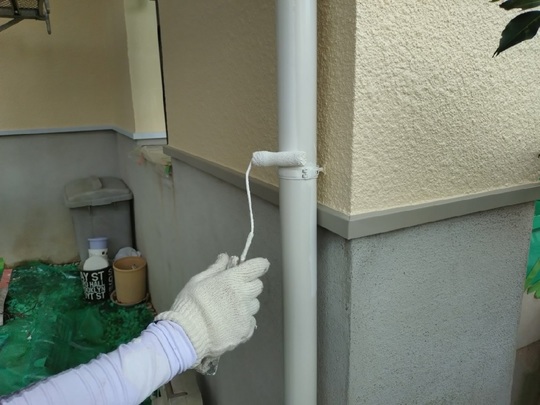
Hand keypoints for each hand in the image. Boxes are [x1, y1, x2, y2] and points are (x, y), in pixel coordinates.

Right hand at [155, 254, 269, 366]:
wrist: (187, 335)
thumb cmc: (190, 303)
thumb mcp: (198, 281)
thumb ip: (215, 269)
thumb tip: (226, 256)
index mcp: (233, 280)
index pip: (258, 267)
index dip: (258, 265)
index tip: (254, 268)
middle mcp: (244, 296)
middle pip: (258, 286)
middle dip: (249, 285)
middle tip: (235, 290)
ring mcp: (246, 314)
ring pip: (255, 305)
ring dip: (246, 304)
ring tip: (229, 309)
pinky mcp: (245, 331)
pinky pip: (251, 322)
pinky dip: (244, 321)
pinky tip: (230, 322)